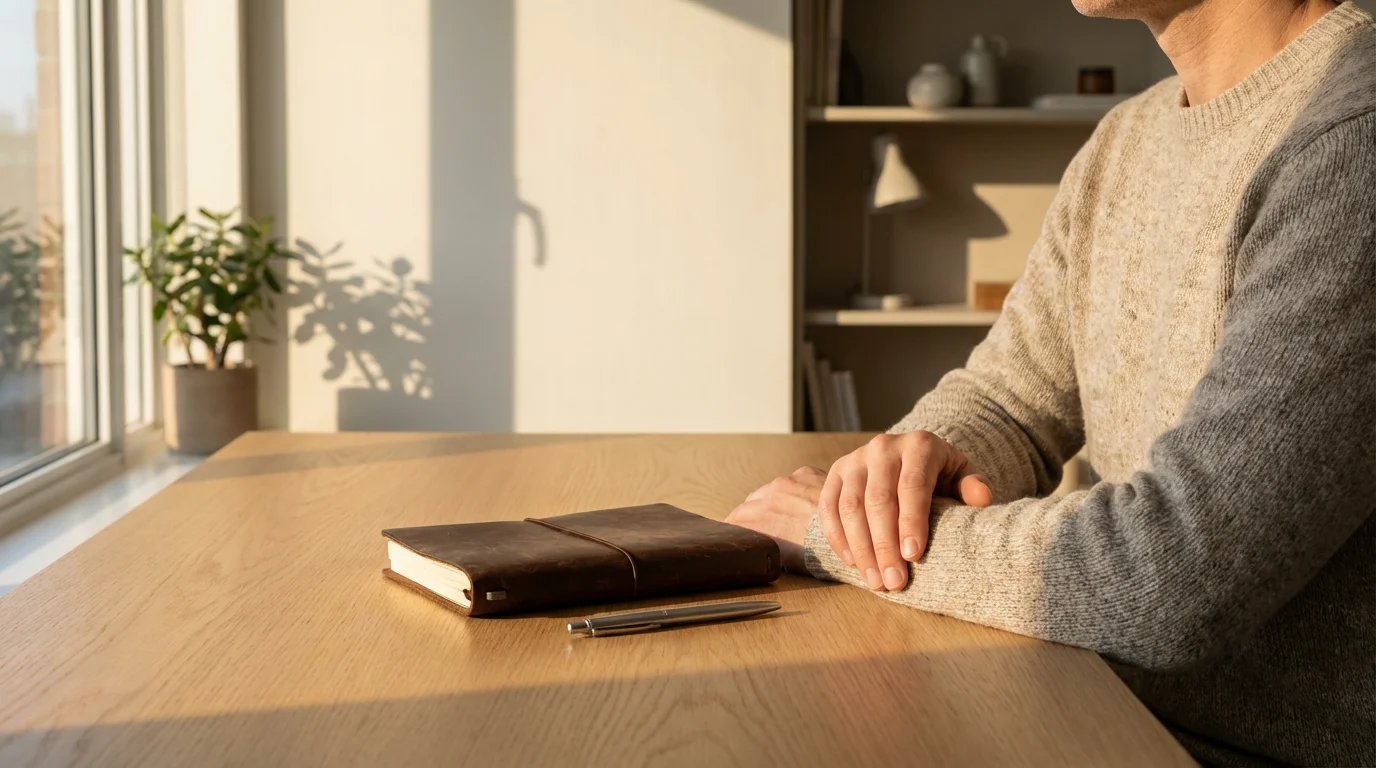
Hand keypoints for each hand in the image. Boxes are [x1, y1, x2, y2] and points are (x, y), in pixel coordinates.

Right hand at [725, 466, 825, 574]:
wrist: (851, 535)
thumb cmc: (820, 554)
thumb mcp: (784, 558)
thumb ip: (766, 546)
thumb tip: (759, 550)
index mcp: (760, 518)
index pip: (735, 520)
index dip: (737, 529)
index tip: (740, 537)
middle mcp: (769, 494)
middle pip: (750, 504)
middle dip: (753, 515)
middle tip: (762, 529)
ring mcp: (789, 481)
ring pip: (771, 490)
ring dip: (773, 501)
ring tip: (784, 516)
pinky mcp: (808, 473)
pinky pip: (794, 480)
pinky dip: (795, 490)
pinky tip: (803, 502)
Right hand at [820, 432, 992, 591]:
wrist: (910, 456)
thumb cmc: (940, 474)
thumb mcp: (962, 474)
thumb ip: (972, 486)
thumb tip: (981, 500)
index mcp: (919, 446)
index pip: (912, 486)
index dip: (911, 521)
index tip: (913, 556)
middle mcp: (883, 447)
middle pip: (878, 500)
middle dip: (885, 545)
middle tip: (894, 582)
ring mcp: (855, 459)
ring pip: (850, 507)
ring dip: (861, 548)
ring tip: (875, 581)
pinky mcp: (835, 472)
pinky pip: (829, 507)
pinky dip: (837, 536)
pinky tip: (852, 562)